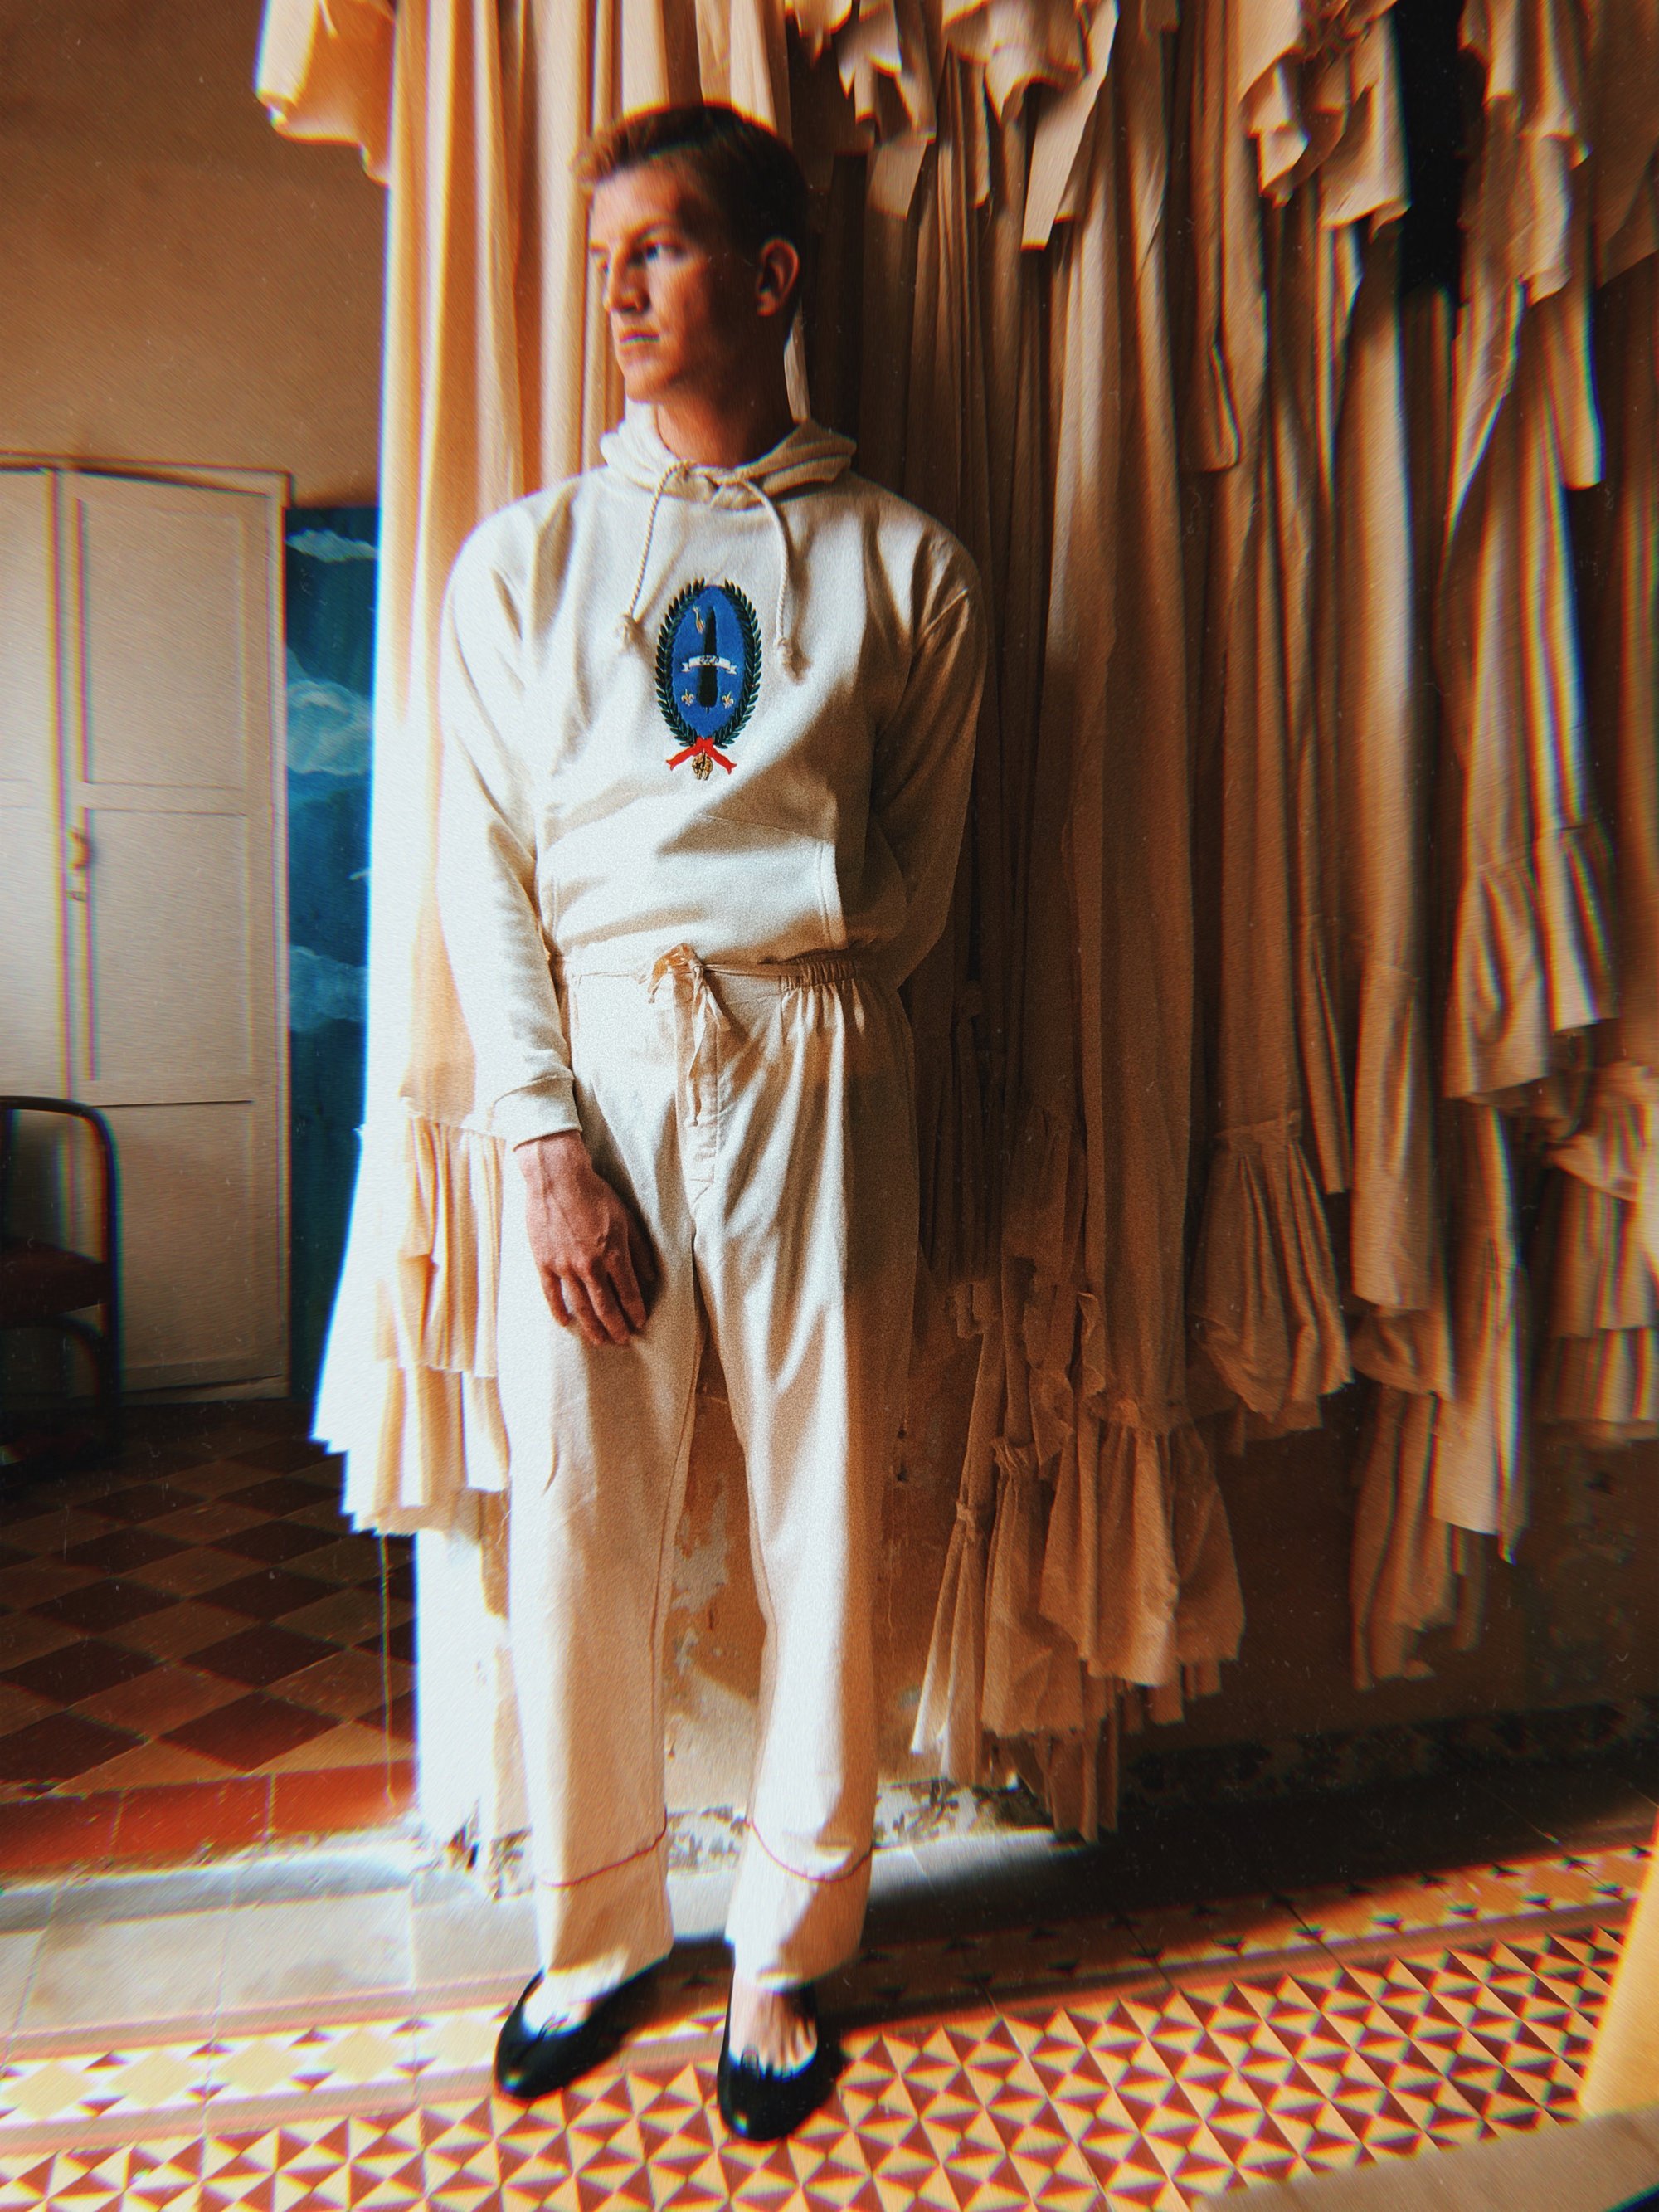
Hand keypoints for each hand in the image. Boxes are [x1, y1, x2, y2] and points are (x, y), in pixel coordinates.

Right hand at [515, 1131, 656, 1346]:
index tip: (639, 1324)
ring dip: (591, 1327)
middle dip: (615, 1328)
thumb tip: (651, 1277)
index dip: (635, 1312)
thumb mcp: (626, 1218)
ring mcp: (565, 1266)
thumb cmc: (595, 1194)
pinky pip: (552, 1294)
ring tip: (599, 1340)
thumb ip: (639, 1250)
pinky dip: (560, 1311)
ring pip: (580, 1306)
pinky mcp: (544, 1262)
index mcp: (614, 1254)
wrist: (558, 1178)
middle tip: (621, 1341)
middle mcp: (590, 1265)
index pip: (629, 1293)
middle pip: (605, 1307)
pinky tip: (566, 1323)